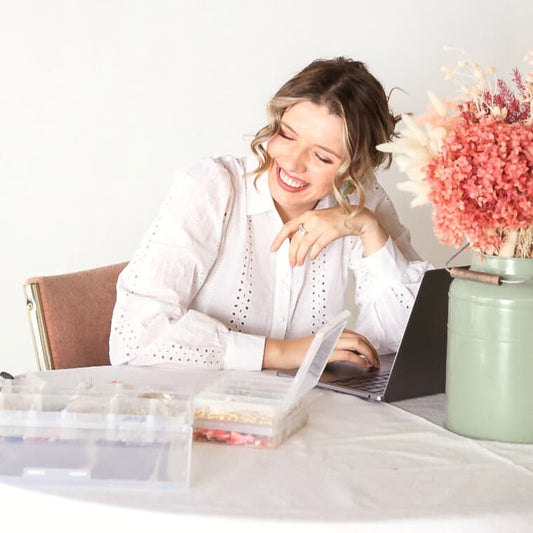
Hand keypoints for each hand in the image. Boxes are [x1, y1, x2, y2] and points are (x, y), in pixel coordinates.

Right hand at [262, 329, 378, 369]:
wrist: (285, 352)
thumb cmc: (299, 352)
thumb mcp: (319, 347)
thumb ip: (333, 348)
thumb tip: (350, 355)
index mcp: (331, 332)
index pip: (355, 335)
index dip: (368, 344)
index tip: (373, 354)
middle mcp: (332, 334)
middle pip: (360, 338)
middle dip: (372, 349)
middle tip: (377, 360)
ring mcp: (330, 342)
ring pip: (357, 344)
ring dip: (369, 354)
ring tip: (374, 363)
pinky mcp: (327, 352)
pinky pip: (348, 355)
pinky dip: (359, 360)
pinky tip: (364, 366)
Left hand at [271, 205, 387, 266]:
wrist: (356, 217)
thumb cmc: (337, 218)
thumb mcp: (318, 218)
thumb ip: (306, 226)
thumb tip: (293, 240)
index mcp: (307, 214)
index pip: (287, 227)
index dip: (278, 238)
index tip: (273, 248)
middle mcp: (312, 219)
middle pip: (295, 239)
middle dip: (291, 253)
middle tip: (291, 262)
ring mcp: (322, 225)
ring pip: (305, 244)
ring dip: (300, 256)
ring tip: (299, 263)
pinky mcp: (331, 232)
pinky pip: (318, 246)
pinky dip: (313, 253)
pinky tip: (311, 257)